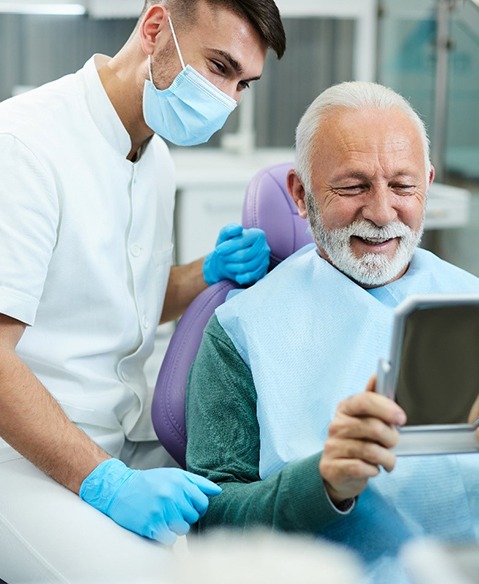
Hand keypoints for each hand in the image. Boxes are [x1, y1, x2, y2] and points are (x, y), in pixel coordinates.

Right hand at [80, 459, 220, 544]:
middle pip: (193, 516)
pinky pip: (170, 538)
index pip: (203, 502)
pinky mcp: (152, 524)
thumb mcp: (174, 475)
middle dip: (185, 516)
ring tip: (163, 516)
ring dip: (175, 526)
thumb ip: (197, 482)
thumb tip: (217, 491)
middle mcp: (172, 494)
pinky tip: (157, 525)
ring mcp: (162, 510)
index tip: (187, 506)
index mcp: (180, 481)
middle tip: (171, 510)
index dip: (197, 507)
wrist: (119, 489)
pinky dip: (165, 535)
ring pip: (183, 528)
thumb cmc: (149, 483)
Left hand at [203, 223, 269, 285]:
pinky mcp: (262, 273)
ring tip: (228, 263)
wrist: (230, 260)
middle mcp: (264, 248)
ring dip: (231, 267)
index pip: (241, 242)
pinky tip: (235, 273)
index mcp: (258, 234)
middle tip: (223, 257)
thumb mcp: (225, 235)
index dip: (227, 247)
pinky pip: (249, 277)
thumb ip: (229, 229)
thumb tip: (238, 228)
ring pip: (244, 267)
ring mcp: (265, 261)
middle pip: (243, 256)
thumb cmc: (229, 245)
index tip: (218, 250)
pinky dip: (239, 276)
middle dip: (228, 258)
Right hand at [319, 376, 405, 505]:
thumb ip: (373, 398)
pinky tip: (373, 469)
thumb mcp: (365, 419)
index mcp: (345, 408)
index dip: (386, 408)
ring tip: (387, 460)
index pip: (365, 401)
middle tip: (393, 443)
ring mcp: (332, 446)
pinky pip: (362, 468)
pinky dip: (373, 470)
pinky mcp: (332, 467)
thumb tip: (377, 374)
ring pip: (370, 451)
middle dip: (391, 438)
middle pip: (372, 427)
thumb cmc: (358, 442)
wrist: (339, 472)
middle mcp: (336, 425)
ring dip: (387, 458)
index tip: (401, 418)